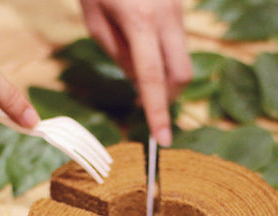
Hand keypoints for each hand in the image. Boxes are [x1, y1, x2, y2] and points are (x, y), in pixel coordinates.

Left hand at [80, 0, 191, 146]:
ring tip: (138, 67)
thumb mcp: (95, 18)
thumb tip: (140, 80)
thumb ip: (119, 54)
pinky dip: (165, 59)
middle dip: (168, 97)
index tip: (162, 140)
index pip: (152, 80)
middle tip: (147, 102)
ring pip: (182, 61)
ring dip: (165, 77)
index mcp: (140, 22)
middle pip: (180, 75)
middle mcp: (167, 18)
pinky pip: (178, 45)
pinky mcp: (180, 8)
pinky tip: (147, 51)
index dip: (158, 113)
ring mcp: (178, 12)